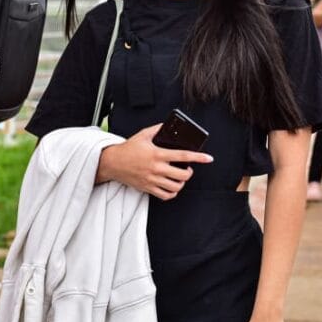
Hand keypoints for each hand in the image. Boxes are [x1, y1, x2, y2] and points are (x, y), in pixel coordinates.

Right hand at [96, 123, 211, 199]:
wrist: (113, 162)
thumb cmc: (128, 149)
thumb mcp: (143, 135)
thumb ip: (157, 129)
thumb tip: (168, 125)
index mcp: (157, 154)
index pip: (183, 156)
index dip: (198, 157)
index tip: (208, 158)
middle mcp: (156, 168)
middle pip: (182, 175)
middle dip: (189, 172)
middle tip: (188, 169)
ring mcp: (152, 180)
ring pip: (176, 187)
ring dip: (182, 182)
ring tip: (180, 177)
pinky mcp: (148, 188)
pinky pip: (165, 195)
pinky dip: (172, 193)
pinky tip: (172, 187)